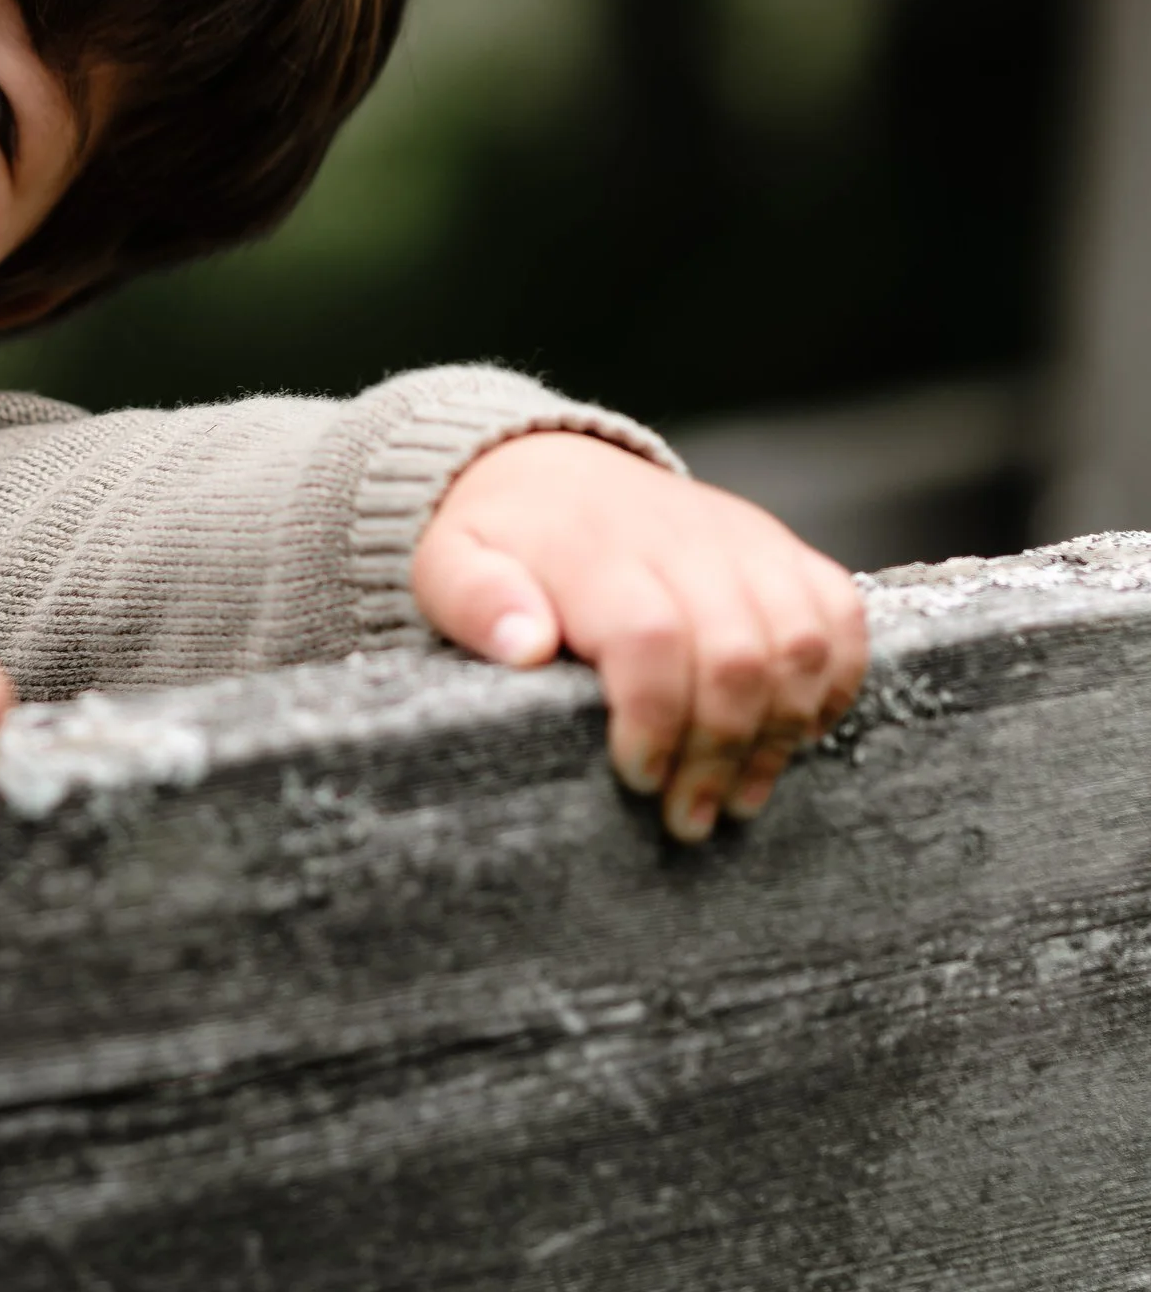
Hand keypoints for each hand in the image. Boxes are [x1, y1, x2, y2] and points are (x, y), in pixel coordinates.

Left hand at [411, 433, 865, 841]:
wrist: (551, 473)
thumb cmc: (501, 545)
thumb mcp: (452, 566)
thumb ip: (478, 604)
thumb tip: (522, 646)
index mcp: (594, 548)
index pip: (651, 635)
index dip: (657, 717)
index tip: (635, 776)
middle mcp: (680, 538)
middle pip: (737, 652)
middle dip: (721, 752)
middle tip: (689, 818)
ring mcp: (741, 540)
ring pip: (801, 641)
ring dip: (781, 733)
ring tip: (740, 796)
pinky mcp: (781, 549)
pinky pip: (840, 613)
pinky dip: (836, 682)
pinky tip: (796, 736)